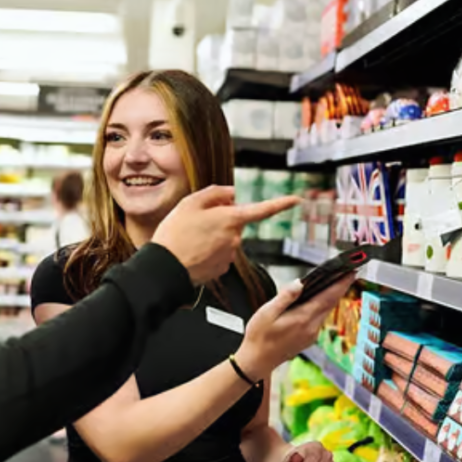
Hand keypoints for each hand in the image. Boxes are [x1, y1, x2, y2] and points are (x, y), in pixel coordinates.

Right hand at [152, 186, 299, 284]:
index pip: (262, 209)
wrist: (164, 267)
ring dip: (212, 236)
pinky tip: (192, 251)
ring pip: (225, 238)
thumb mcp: (190, 202)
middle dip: (221, 219)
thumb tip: (231, 194)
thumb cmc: (175, 234)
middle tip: (195, 221)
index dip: (281, 203)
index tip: (296, 200)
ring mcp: (229, 255)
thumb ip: (215, 193)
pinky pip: (219, 254)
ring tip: (189, 238)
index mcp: (230, 218)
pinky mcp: (221, 269)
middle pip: (234, 222)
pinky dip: (208, 251)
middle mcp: (234, 238)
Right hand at [235, 273, 354, 381]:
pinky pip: (319, 319)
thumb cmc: (259, 337)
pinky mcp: (308, 339)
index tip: (351, 272)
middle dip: (340, 288)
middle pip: (330, 303)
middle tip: (347, 273)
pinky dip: (322, 307)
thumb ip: (285, 297)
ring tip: (333, 283)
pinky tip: (316, 301)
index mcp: (302, 318)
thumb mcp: (267, 312)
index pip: (327, 297)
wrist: (257, 361)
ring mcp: (311, 335)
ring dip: (331, 297)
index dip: (341, 284)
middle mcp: (311, 328)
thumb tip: (300, 283)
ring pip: (325, 311)